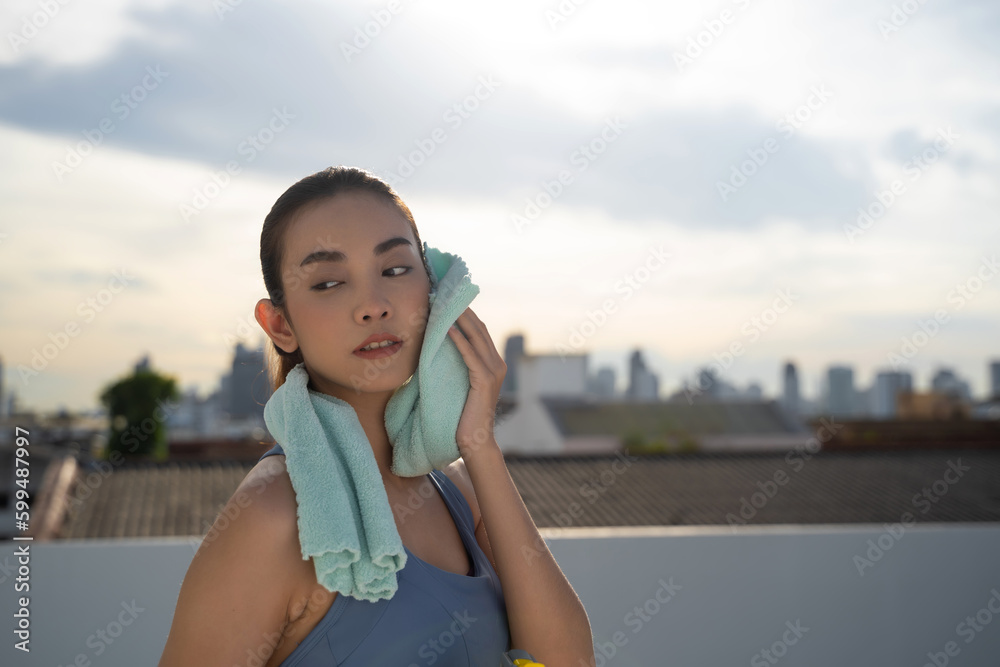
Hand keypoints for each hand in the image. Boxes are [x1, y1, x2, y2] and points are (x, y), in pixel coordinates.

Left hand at [446, 306, 505, 455]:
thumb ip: (459, 366)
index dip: (465, 314)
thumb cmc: (463, 414)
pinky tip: (447, 329)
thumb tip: (440, 348)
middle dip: (461, 310)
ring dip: (459, 319)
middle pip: (479, 328)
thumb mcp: (461, 383)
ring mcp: (494, 371)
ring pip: (476, 337)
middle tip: (444, 294)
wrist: (474, 440)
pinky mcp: (485, 380)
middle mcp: (497, 363)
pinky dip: (459, 340)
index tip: (448, 299)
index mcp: (493, 362)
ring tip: (443, 305)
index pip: (479, 330)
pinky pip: (470, 355)